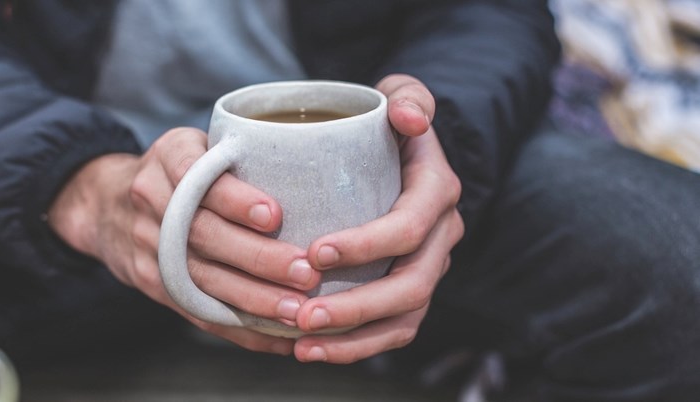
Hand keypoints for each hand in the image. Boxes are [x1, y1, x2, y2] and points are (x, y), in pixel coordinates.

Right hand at [48, 128, 322, 354]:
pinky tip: (277, 338)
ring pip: (202, 279)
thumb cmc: (177, 170)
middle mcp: (152, 201)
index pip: (199, 177)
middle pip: (204, 235)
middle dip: (258, 258)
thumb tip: (308, 174)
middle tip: (304, 272)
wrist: (107, 205)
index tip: (274, 215)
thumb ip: (236, 154)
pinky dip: (240, 329)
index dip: (235, 200)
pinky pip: (198, 312)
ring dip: (253, 300)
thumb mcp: (196, 144)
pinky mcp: (154, 284)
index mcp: (168, 158)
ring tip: (297, 310)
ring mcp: (148, 247)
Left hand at [292, 74, 463, 362]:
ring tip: (301, 344)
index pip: (409, 226)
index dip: (367, 245)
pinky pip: (392, 330)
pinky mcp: (411, 291)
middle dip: (357, 306)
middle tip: (303, 314)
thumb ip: (408, 97)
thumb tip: (409, 119)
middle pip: (410, 285)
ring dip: (353, 337)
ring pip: (404, 317)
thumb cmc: (390, 125)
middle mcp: (440, 237)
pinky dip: (355, 347)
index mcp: (437, 193)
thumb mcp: (402, 95)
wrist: (403, 154)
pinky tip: (309, 351)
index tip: (315, 251)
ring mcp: (428, 268)